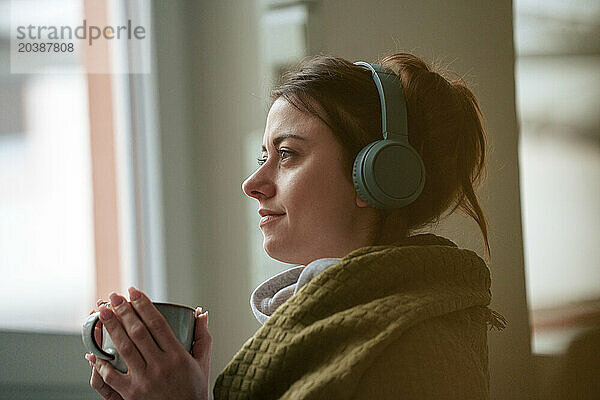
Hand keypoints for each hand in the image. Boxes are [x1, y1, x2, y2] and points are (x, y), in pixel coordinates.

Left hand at [85, 287, 211, 399]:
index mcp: (178, 356)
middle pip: (138, 332)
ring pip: (124, 349)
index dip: (144, 305)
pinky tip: (93, 352)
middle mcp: (161, 367)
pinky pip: (111, 377)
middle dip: (124, 311)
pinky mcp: (131, 395)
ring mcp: (145, 381)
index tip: (134, 292)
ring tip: (103, 312)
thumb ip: (202, 337)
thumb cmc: (194, 391)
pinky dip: (101, 364)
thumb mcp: (202, 363)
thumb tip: (201, 313)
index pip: (157, 324)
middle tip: (114, 296)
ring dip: (111, 328)